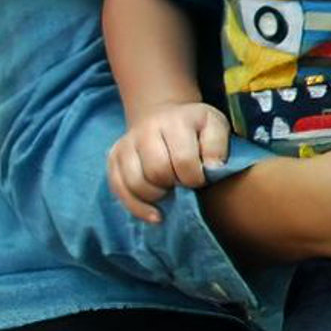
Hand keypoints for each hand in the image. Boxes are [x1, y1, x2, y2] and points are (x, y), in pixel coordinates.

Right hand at [107, 102, 228, 224]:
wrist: (163, 116)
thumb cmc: (194, 128)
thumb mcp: (215, 127)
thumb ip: (217, 146)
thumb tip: (211, 169)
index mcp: (175, 121)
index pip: (183, 160)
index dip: (195, 178)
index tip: (200, 179)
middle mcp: (146, 130)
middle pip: (156, 172)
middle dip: (174, 186)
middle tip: (183, 186)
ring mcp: (126, 144)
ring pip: (135, 183)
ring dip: (156, 197)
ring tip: (169, 193)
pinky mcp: (113, 158)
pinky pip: (119, 189)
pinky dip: (137, 207)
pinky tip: (155, 214)